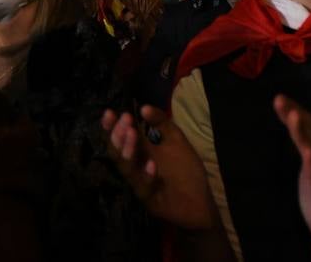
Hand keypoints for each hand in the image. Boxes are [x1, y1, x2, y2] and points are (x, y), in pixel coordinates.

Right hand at [101, 106, 219, 231]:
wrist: (200, 202)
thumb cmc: (186, 170)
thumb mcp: (176, 141)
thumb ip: (162, 123)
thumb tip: (143, 107)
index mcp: (139, 151)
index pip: (119, 137)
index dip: (111, 126)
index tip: (109, 112)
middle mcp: (135, 167)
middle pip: (116, 152)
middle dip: (118, 135)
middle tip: (125, 120)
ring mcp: (140, 183)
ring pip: (126, 168)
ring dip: (128, 150)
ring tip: (133, 134)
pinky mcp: (149, 199)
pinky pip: (143, 187)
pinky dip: (147, 175)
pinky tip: (152, 164)